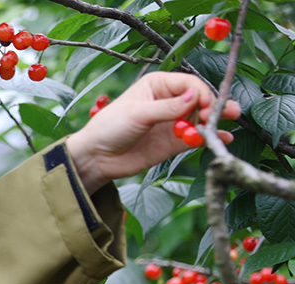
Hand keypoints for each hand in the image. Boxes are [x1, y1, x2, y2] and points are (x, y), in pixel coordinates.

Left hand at [66, 72, 241, 192]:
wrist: (96, 157)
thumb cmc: (110, 127)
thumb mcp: (139, 113)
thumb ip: (169, 107)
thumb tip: (197, 95)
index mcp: (158, 85)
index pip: (190, 84)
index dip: (202, 93)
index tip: (206, 106)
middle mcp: (169, 101)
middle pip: (200, 100)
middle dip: (214, 105)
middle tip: (226, 114)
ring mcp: (172, 122)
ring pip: (201, 118)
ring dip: (215, 121)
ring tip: (229, 123)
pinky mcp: (173, 142)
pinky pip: (196, 138)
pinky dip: (210, 138)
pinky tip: (223, 139)